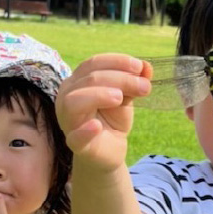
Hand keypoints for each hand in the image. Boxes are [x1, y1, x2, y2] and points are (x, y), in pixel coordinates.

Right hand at [55, 53, 150, 173]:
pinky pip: (75, 137)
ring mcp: (68, 121)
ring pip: (74, 101)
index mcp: (77, 82)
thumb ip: (133, 82)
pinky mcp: (75, 143)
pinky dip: (85, 131)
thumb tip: (146, 66)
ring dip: (99, 95)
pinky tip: (96, 126)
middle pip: (89, 79)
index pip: (93, 64)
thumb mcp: (125, 97)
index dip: (116, 62)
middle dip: (120, 79)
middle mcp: (66, 97)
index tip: (139, 67)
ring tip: (120, 98)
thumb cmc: (112, 120)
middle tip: (144, 86)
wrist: (110, 151)